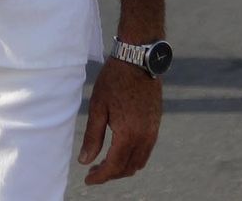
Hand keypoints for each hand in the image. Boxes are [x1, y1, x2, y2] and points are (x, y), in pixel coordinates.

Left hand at [78, 58, 161, 184]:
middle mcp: (144, 137)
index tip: (88, 180)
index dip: (100, 177)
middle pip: (127, 168)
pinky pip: (146, 151)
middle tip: (93, 170)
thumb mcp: (98, 107)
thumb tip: (85, 161)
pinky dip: (133, 157)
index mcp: (128, 134)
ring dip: (123, 167)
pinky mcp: (156, 124)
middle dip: (110, 174)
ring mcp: (153, 131)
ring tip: (105, 162)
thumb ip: (93, 137)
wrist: (138, 60)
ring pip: (139, 162)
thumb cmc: (114, 80)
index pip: (114, 166)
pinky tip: (120, 150)